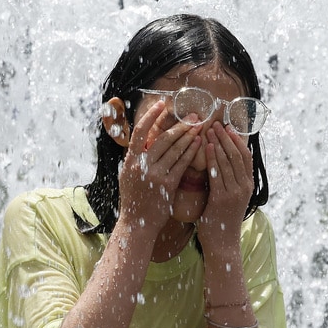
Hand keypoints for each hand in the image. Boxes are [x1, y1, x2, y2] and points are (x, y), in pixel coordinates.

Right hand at [117, 100, 202, 229]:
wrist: (136, 224)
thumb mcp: (128, 177)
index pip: (139, 132)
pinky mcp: (166, 186)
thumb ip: (136, 160)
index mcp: (129, 161)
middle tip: (194, 116)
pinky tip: (199, 144)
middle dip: (180, 125)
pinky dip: (190, 152)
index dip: (150, 116)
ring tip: (200, 126)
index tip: (161, 104)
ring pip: (174, 150)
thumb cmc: (134, 200)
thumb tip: (146, 142)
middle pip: (162, 139)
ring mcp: (154, 176)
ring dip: (189, 136)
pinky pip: (181, 164)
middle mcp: (141, 166)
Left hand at [196, 123, 253, 249]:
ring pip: (227, 161)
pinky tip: (205, 147)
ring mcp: (235, 192)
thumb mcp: (228, 198)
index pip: (245, 156)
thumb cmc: (220, 221)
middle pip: (237, 154)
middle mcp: (245, 186)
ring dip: (217, 143)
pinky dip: (212, 158)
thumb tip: (219, 165)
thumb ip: (227, 182)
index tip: (227, 127)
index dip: (236, 139)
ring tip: (208, 130)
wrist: (221, 243)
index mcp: (248, 185)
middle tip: (215, 123)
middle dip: (225, 137)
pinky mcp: (223, 198)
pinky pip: (217, 173)